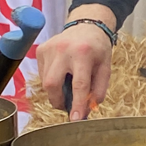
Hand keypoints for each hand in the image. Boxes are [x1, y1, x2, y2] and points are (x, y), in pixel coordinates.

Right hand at [37, 4, 116, 121]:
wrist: (86, 26)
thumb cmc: (97, 49)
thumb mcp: (105, 68)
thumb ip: (98, 90)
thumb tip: (87, 110)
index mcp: (83, 53)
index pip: (79, 84)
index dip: (77, 104)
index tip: (75, 119)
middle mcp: (63, 49)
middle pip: (53, 84)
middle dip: (58, 101)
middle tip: (68, 105)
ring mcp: (49, 48)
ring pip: (45, 82)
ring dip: (56, 91)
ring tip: (67, 84)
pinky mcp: (40, 50)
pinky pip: (42, 74)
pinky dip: (51, 80)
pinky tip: (61, 73)